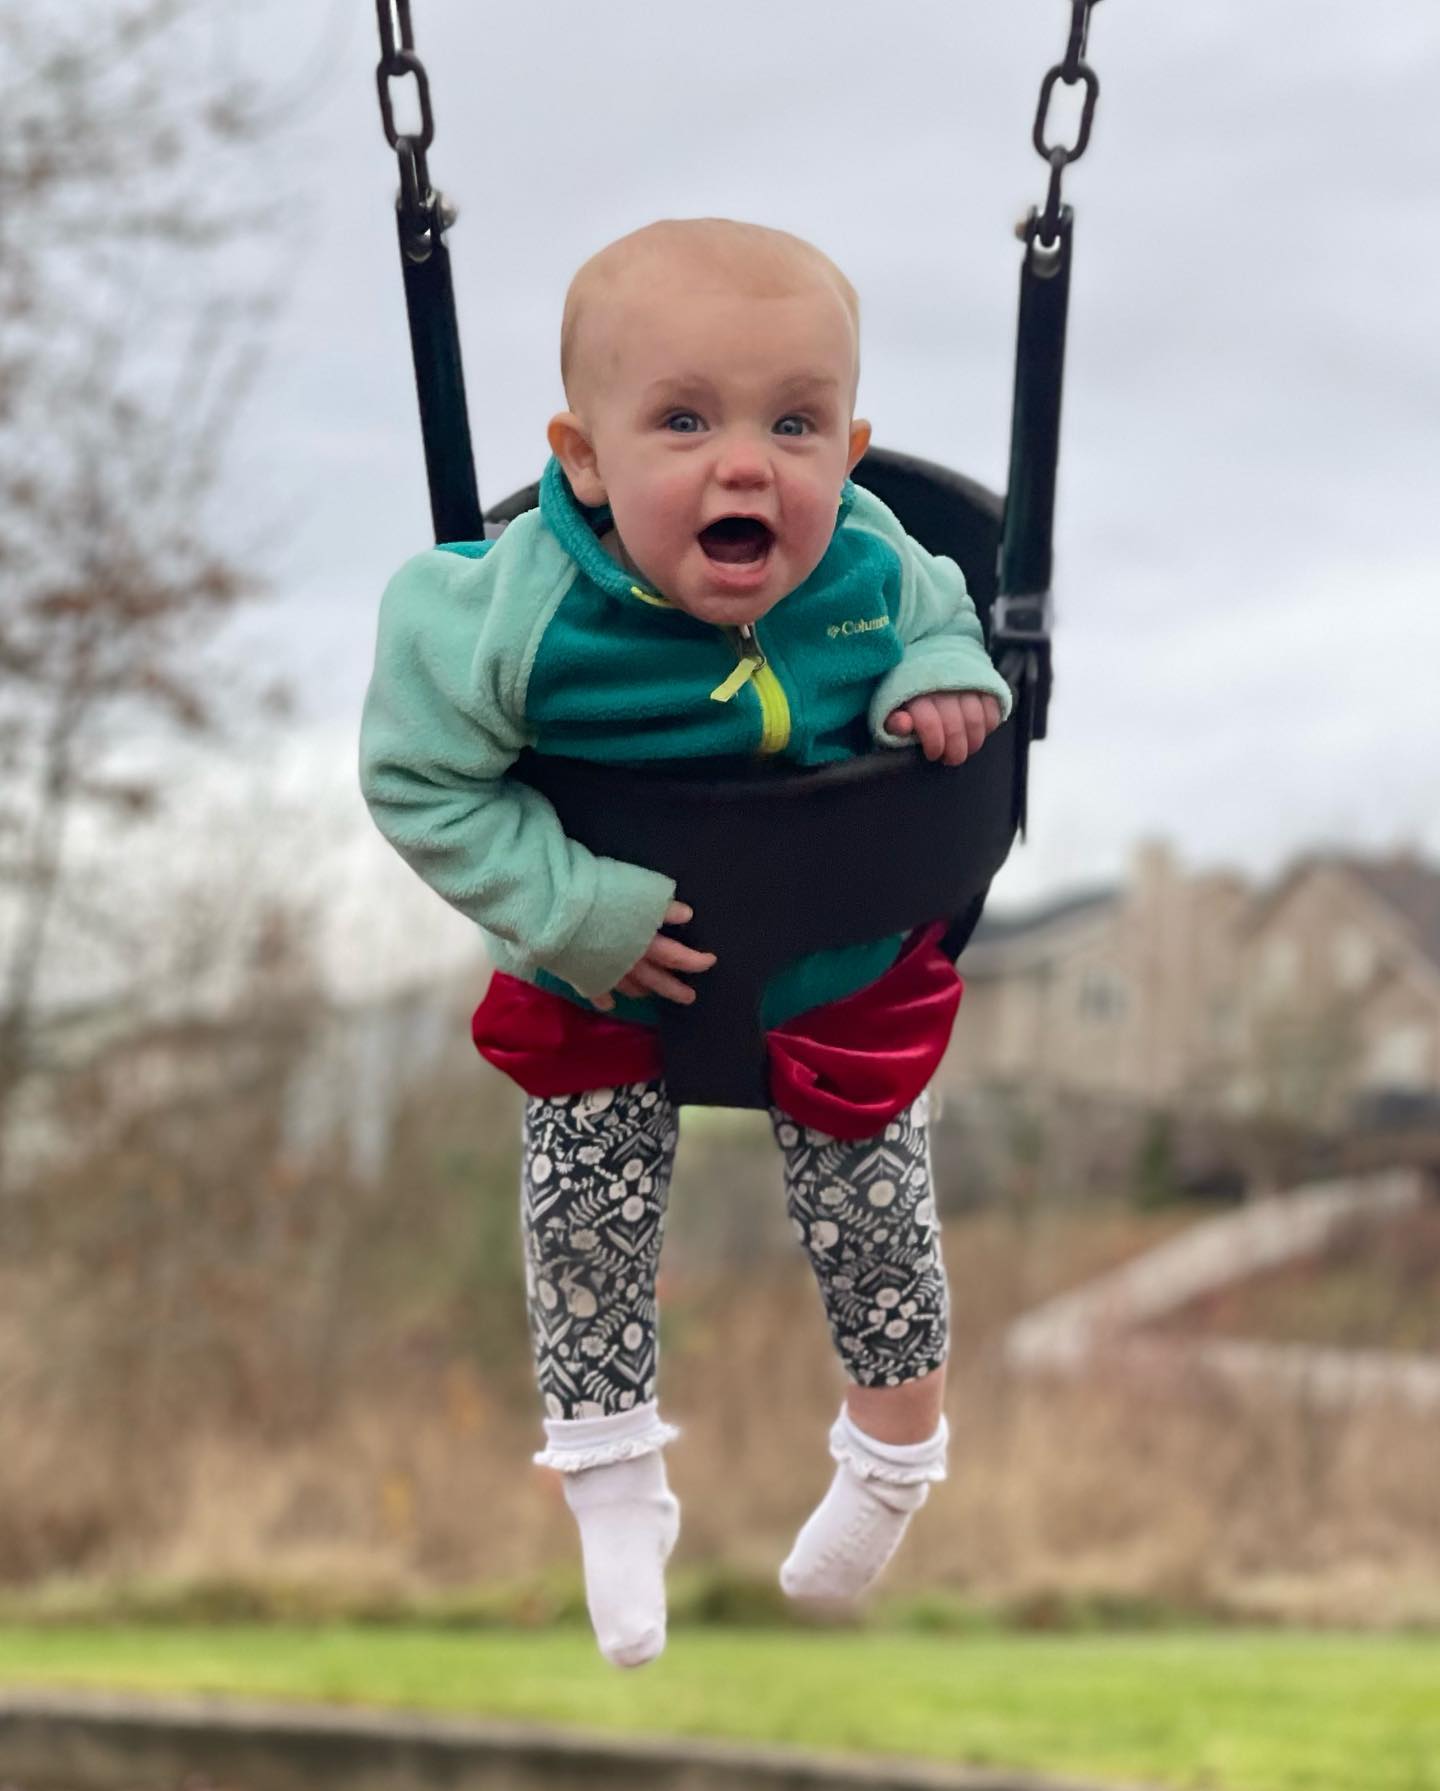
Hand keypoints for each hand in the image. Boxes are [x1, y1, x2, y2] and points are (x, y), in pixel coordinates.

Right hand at [591, 900, 716, 1010]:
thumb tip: (687, 914)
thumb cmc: (596, 896)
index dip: (694, 959)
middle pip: (656, 979)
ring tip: (651, 996)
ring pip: (629, 986)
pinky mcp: (582, 974)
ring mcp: (605, 971)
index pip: (675, 955)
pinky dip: (604, 998)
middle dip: (674, 988)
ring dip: (643, 992)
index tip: (710, 961)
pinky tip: (609, 1005)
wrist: (555, 913)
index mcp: (643, 942)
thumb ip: (659, 906)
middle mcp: (628, 962)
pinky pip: (596, 990)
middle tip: (690, 998)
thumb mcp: (634, 893)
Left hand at [885, 690, 1001, 764]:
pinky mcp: (984, 684)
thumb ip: (894, 721)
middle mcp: (942, 686)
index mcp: (916, 693)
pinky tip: (978, 732)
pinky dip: (988, 725)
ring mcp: (966, 684)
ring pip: (975, 720)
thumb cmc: (910, 697)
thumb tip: (902, 724)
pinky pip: (992, 709)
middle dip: (955, 750)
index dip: (934, 745)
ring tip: (966, 749)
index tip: (933, 754)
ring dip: (973, 742)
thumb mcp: (893, 709)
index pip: (929, 724)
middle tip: (951, 758)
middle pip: (955, 726)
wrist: (930, 664)